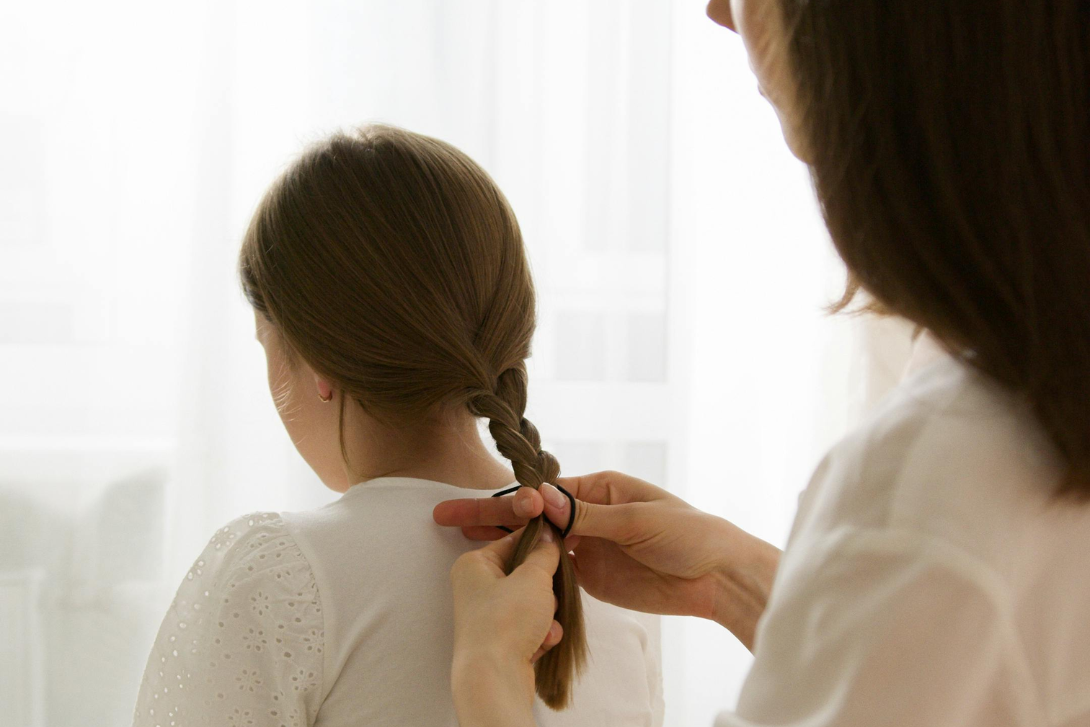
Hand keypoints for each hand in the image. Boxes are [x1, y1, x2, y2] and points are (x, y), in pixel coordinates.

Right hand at [434, 471, 780, 649]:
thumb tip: (543, 502)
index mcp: (600, 488)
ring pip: (535, 542)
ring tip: (460, 539)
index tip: (483, 506)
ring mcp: (587, 546)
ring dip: (501, 541)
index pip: (546, 493)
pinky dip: (526, 569)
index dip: (512, 500)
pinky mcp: (590, 576)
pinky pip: (552, 571)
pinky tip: (499, 567)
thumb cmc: (688, 533)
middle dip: (491, 514)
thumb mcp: (638, 520)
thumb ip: (588, 516)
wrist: (716, 577)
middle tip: (448, 516)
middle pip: (532, 515)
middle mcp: (588, 514)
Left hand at [449, 524, 562, 725]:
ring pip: (532, 602)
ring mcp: (488, 617)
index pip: (513, 541)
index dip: (542, 541)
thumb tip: (549, 536)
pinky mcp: (500, 642)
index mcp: (474, 565)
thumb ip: (544, 554)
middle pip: (525, 575)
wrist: (494, 678)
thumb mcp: (532, 577)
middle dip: (545, 589)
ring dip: (546, 614)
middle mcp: (477, 588)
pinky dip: (541, 633)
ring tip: (544, 625)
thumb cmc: (507, 619)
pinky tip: (543, 642)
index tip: (567, 539)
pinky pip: (530, 627)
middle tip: (550, 595)